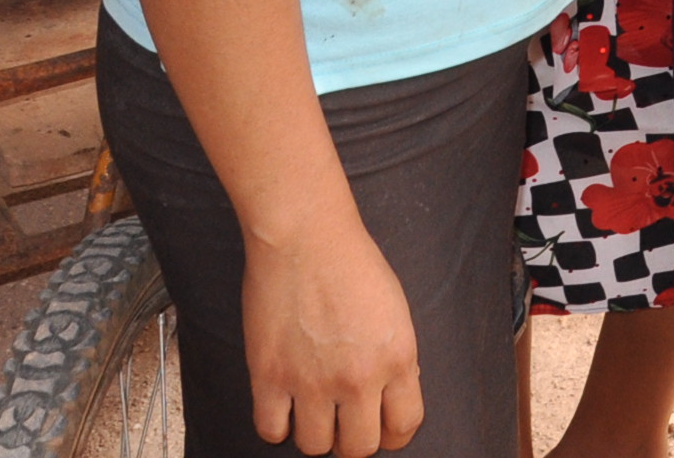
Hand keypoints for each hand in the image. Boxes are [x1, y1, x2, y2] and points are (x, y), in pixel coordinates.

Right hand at [241, 211, 421, 455]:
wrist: (305, 236)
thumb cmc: (352, 263)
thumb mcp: (395, 312)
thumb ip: (395, 358)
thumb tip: (391, 394)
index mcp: (397, 358)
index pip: (404, 427)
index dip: (393, 434)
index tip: (381, 428)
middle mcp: (358, 378)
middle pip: (359, 448)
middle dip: (353, 440)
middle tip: (344, 423)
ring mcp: (311, 381)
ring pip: (316, 447)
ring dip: (315, 433)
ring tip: (313, 409)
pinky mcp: (269, 376)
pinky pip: (271, 431)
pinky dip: (276, 425)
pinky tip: (282, 404)